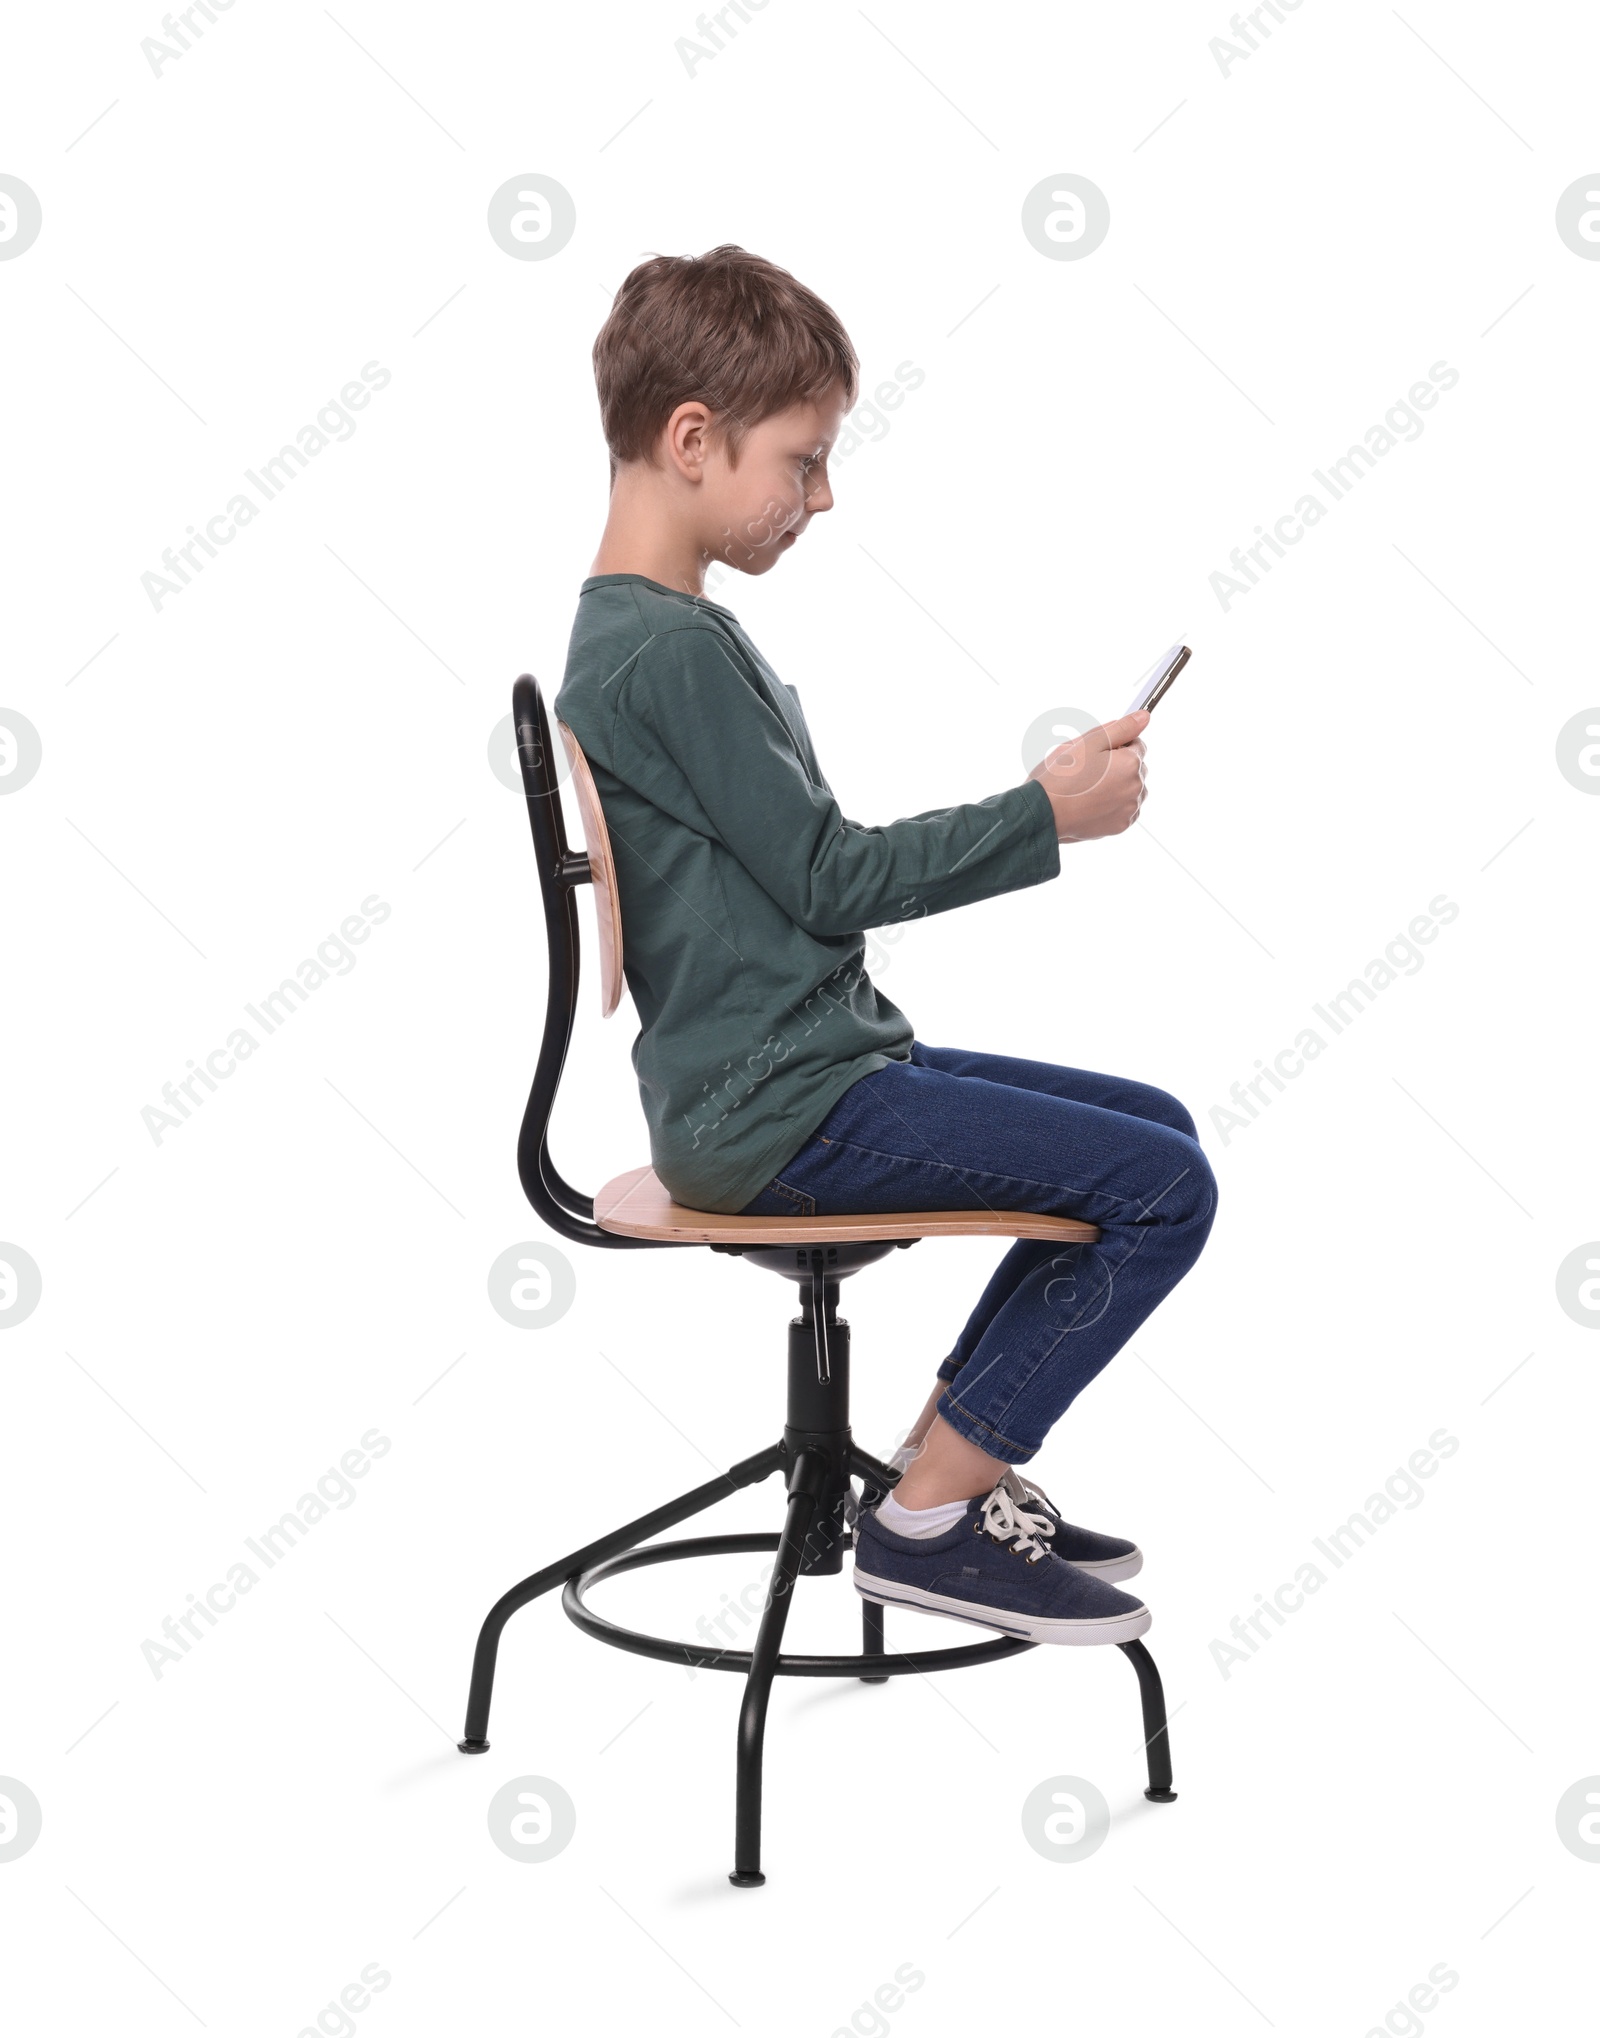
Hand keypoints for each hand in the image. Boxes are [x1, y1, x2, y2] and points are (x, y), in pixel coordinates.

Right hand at [1027, 710, 1148, 842]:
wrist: (1044, 812)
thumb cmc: (1061, 776)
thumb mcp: (1089, 742)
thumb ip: (1121, 728)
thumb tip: (1144, 716)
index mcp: (1130, 762)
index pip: (1137, 744)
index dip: (1116, 745)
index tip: (1097, 753)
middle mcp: (1136, 786)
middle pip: (1136, 767)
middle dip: (1119, 765)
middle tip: (1089, 770)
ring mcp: (1130, 808)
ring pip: (1131, 789)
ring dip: (1118, 785)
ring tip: (1090, 788)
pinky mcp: (1121, 825)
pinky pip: (1125, 809)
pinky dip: (1114, 805)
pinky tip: (1093, 802)